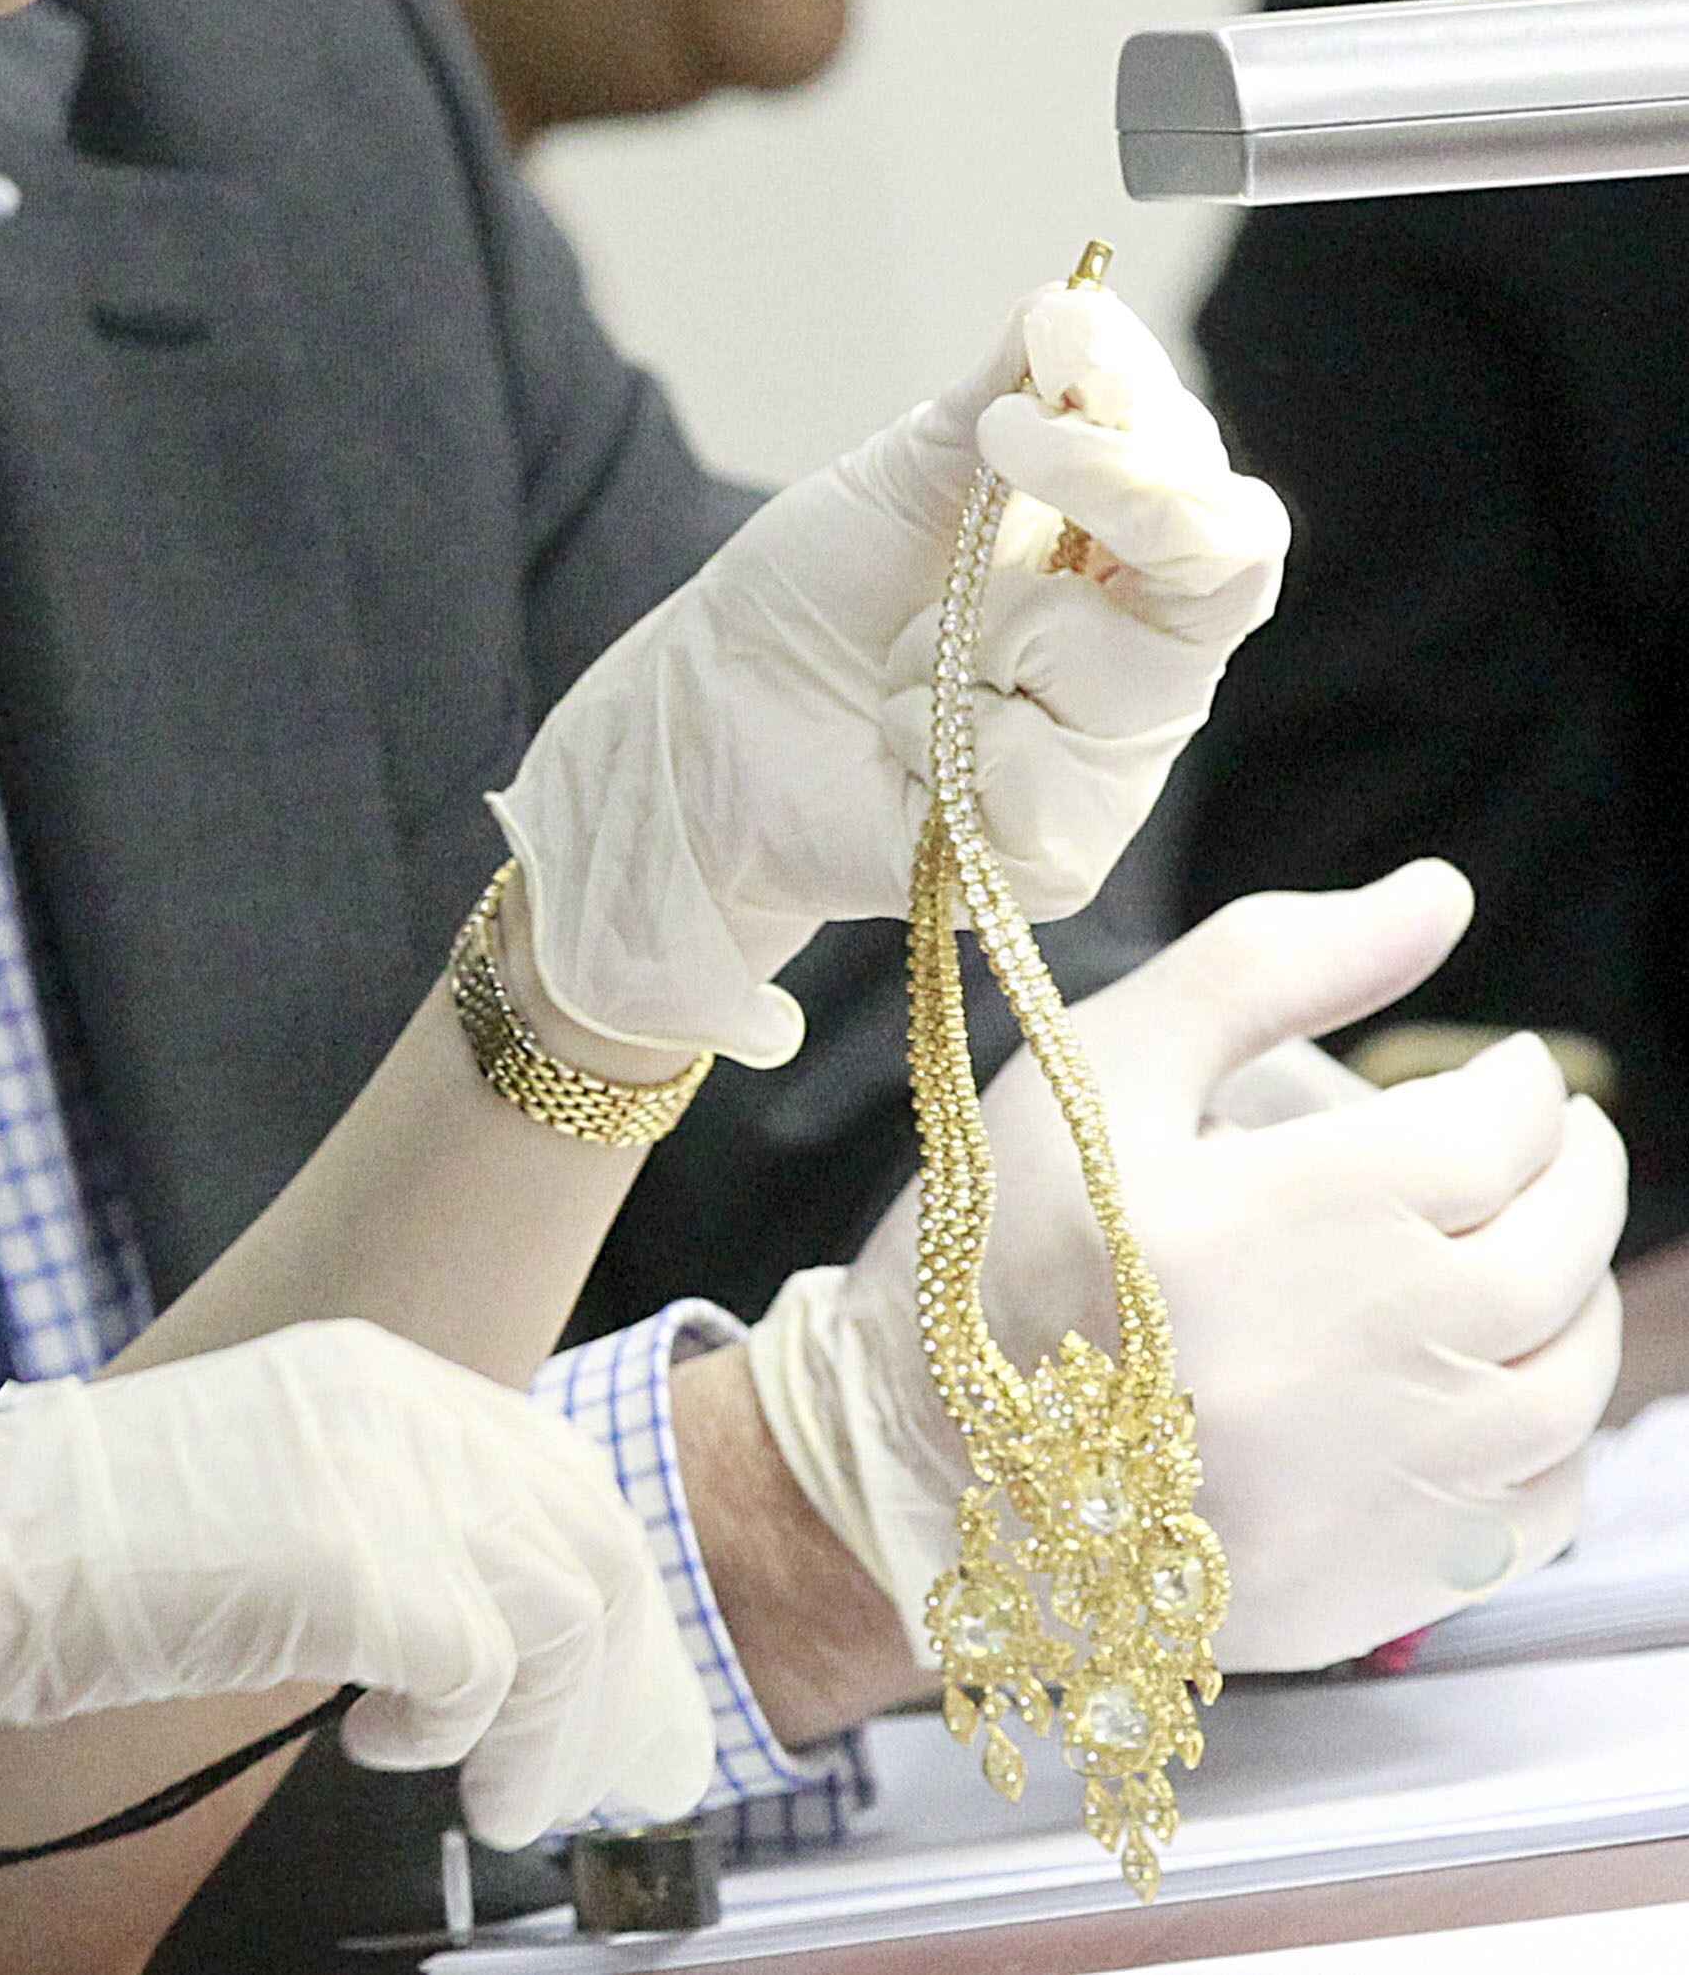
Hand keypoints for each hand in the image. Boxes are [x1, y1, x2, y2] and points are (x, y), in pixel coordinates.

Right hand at [0, 1318, 713, 1847]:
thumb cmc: (87, 1552)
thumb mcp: (268, 1493)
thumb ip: (381, 1519)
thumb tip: (494, 1634)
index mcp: (376, 1374)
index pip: (558, 1479)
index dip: (608, 1602)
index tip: (616, 1704)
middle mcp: (393, 1398)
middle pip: (593, 1538)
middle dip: (621, 1681)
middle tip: (612, 1785)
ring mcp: (374, 1470)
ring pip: (566, 1611)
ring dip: (550, 1735)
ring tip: (497, 1801)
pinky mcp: (348, 1559)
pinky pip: (480, 1671)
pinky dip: (458, 1740)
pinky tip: (385, 1756)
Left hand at [489, 281, 1284, 1062]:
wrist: (702, 718)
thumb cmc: (813, 595)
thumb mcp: (907, 472)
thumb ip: (1004, 390)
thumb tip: (1075, 298)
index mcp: (1127, 566)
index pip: (1215, 496)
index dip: (1151, 426)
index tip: (1055, 356)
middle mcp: (1146, 663)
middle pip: (1225, 574)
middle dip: (1115, 493)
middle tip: (996, 455)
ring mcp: (1112, 766)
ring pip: (1123, 678)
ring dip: (979, 641)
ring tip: (904, 659)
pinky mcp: (1057, 854)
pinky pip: (1039, 778)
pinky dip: (935, 738)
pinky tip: (896, 748)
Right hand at [748, 863, 1625, 1672]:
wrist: (915, 1460)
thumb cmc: (997, 1244)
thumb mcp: (1092, 1070)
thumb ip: (1264, 965)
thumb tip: (1440, 896)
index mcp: (1264, 1223)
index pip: (1493, 1129)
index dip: (1515, 1082)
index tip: (1491, 1071)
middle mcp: (1340, 1365)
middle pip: (1556, 1249)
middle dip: (1568, 1174)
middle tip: (1533, 1143)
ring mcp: (1371, 1493)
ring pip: (1568, 1379)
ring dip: (1569, 1298)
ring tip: (1513, 1252)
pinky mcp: (1380, 1588)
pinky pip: (1537, 1505)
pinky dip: (1544, 1436)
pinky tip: (1478, 1386)